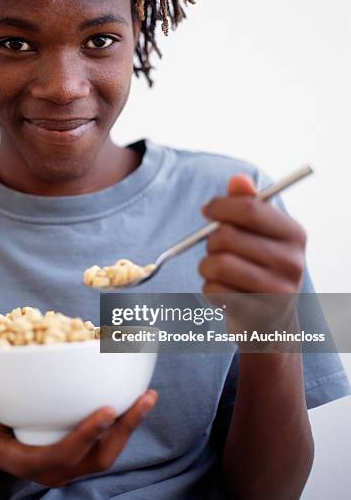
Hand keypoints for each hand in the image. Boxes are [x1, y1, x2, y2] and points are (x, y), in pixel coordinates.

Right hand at [0, 384, 157, 487]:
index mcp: (29, 462)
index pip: (64, 455)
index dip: (87, 435)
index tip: (107, 409)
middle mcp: (55, 469)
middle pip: (98, 457)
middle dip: (124, 430)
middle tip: (145, 398)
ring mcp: (69, 463)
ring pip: (108, 452)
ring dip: (129, 426)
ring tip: (147, 396)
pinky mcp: (77, 452)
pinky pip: (105, 443)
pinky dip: (121, 423)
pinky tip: (132, 396)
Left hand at [199, 175, 305, 343]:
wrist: (270, 320)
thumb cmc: (259, 267)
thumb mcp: (259, 234)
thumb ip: (248, 204)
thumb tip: (238, 180)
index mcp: (294, 235)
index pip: (251, 209)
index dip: (221, 206)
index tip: (208, 209)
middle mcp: (292, 262)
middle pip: (227, 236)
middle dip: (210, 240)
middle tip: (215, 246)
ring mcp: (276, 291)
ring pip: (216, 264)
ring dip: (206, 265)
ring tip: (217, 269)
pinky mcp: (256, 313)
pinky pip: (212, 290)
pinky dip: (209, 288)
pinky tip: (223, 290)